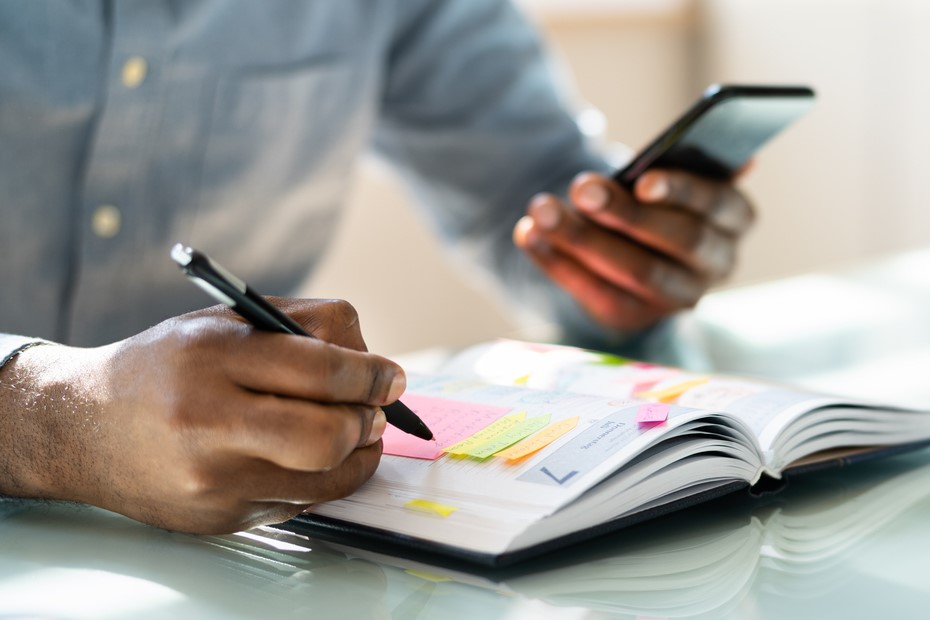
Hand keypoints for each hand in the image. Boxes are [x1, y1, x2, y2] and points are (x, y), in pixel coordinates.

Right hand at [0, 299, 404, 533]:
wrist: (80, 428)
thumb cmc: (163, 367)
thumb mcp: (222, 322)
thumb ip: (300, 326)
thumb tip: (371, 362)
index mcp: (212, 357)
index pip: (321, 368)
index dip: (372, 374)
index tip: (392, 377)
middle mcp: (208, 421)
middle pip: (327, 434)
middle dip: (368, 419)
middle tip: (376, 409)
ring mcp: (212, 480)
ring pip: (324, 478)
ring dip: (358, 454)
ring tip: (357, 432)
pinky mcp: (218, 518)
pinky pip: (299, 503)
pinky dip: (322, 479)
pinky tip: (315, 458)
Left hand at [513, 170, 753, 331]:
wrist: (633, 246)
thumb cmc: (655, 197)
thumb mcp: (670, 176)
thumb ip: (683, 164)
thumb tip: (736, 159)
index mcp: (735, 217)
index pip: (717, 203)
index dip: (681, 191)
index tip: (643, 180)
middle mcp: (717, 263)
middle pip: (678, 240)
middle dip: (625, 214)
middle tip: (582, 189)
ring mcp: (678, 296)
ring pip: (636, 271)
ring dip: (583, 239)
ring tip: (542, 210)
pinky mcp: (635, 317)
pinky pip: (597, 293)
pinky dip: (558, 263)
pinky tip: (529, 235)